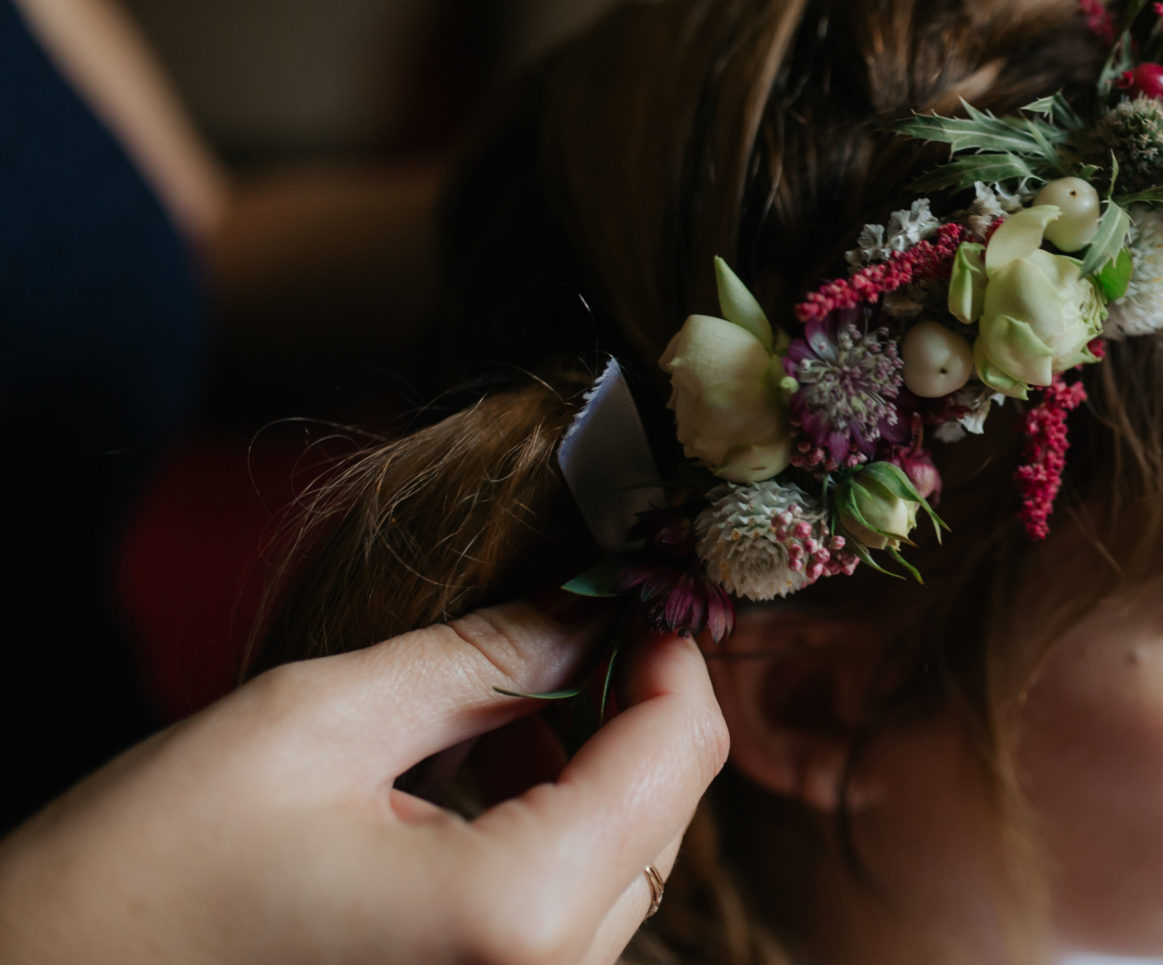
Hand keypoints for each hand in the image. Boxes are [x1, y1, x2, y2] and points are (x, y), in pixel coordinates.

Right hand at [0, 598, 726, 964]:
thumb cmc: (137, 878)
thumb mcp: (315, 722)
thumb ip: (478, 659)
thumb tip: (586, 607)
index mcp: (511, 915)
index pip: (673, 760)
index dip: (671, 657)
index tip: (636, 590)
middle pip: (659, 823)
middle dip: (632, 713)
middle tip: (572, 624)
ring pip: (620, 876)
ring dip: (591, 778)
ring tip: (511, 700)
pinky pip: (560, 924)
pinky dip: (550, 842)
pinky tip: (482, 779)